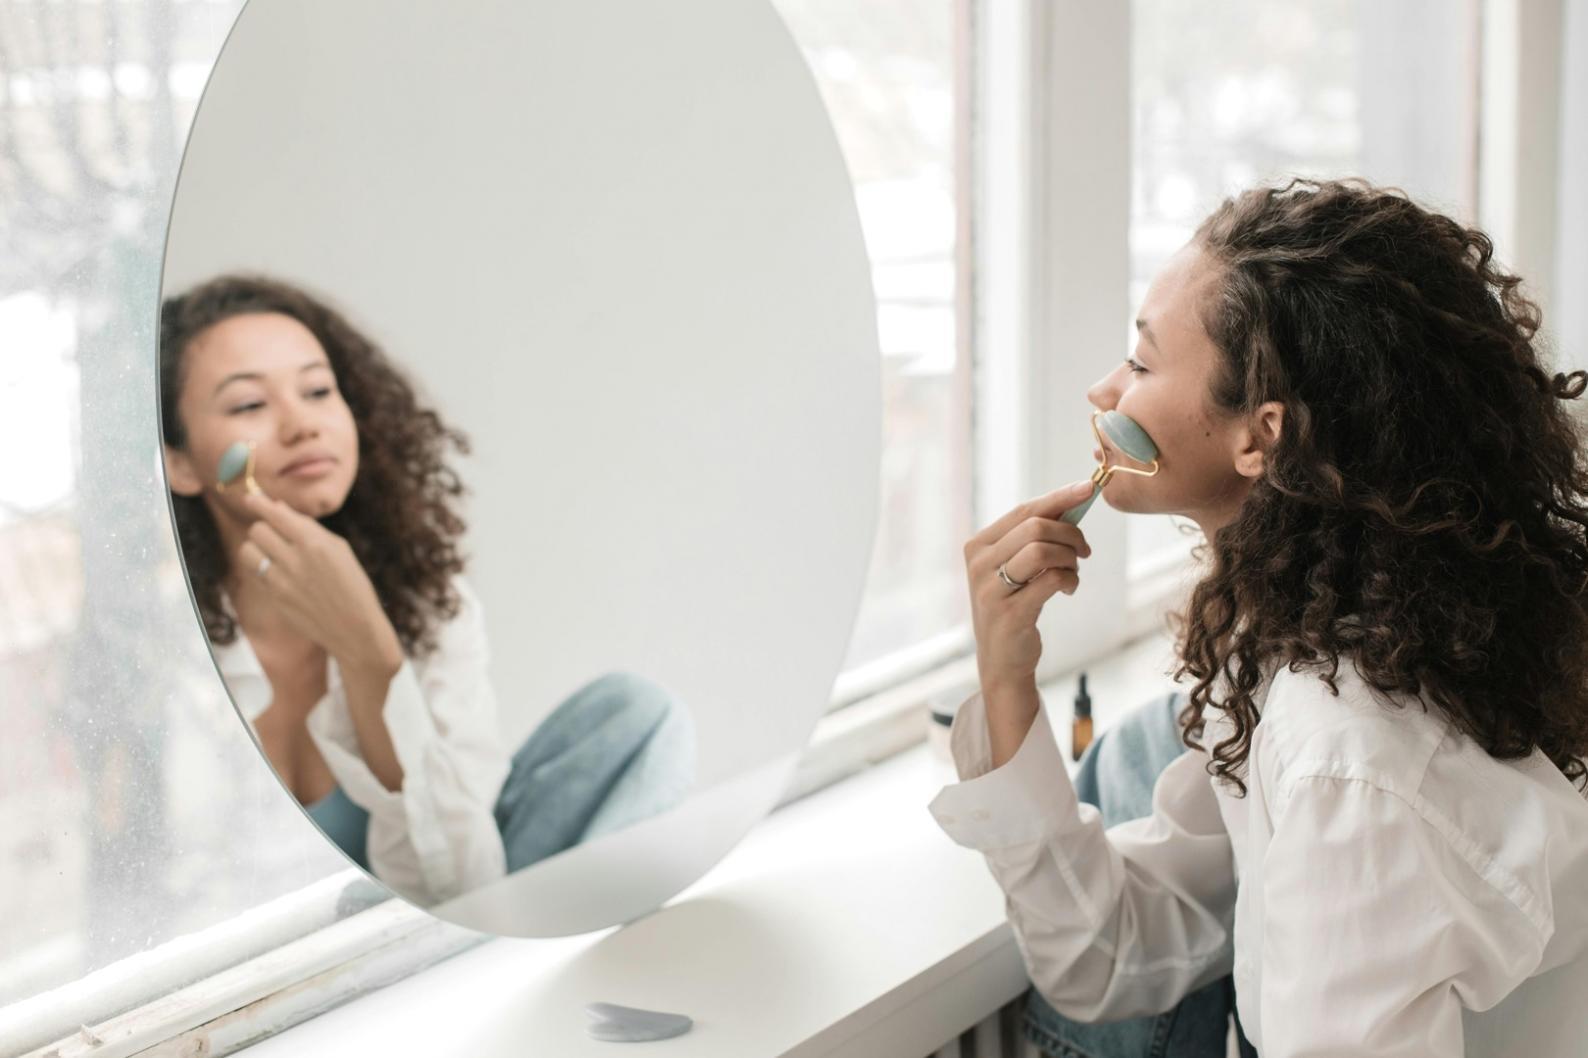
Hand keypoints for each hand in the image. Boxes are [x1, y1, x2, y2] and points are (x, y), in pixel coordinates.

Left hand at [235, 492, 403, 677]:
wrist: (355, 629)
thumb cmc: (352, 584)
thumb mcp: (339, 549)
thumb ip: (308, 527)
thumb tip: (278, 508)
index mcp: (315, 543)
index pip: (275, 514)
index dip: (259, 503)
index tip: (251, 498)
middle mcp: (295, 559)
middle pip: (257, 529)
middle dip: (263, 526)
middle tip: (273, 532)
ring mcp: (281, 581)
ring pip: (248, 550)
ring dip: (256, 546)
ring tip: (270, 551)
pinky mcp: (274, 598)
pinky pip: (253, 572)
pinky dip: (260, 566)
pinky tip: (275, 569)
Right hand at [963, 479, 1094, 692]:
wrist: (1002, 660)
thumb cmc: (1015, 607)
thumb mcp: (1015, 568)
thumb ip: (1034, 538)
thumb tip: (1073, 501)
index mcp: (978, 546)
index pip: (1023, 510)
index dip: (1059, 497)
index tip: (1088, 488)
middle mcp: (978, 564)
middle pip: (1036, 527)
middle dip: (1070, 534)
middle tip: (1085, 551)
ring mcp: (991, 589)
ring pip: (1043, 550)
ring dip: (1070, 559)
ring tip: (1073, 573)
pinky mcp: (1009, 612)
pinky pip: (1051, 580)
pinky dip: (1070, 580)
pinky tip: (1069, 589)